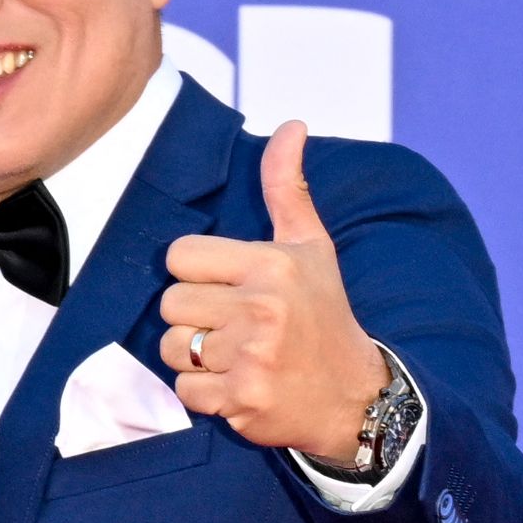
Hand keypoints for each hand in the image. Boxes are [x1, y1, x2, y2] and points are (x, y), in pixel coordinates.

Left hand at [153, 124, 385, 461]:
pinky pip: (184, 390)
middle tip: (232, 325)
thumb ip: (287, 189)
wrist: (353, 394)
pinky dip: (204, 393)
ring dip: (193, 357)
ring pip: (170, 348)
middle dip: (192, 317)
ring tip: (234, 355)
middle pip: (169, 304)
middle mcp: (261, 306)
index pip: (179, 256)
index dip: (194, 273)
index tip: (225, 286)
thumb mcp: (311, 247)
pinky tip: (238, 383)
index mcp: (272, 264)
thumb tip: (291, 125)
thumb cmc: (323, 314)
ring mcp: (250, 355)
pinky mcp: (241, 398)